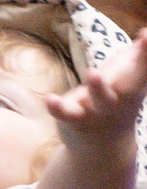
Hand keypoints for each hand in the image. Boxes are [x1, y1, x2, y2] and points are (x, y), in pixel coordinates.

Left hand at [45, 32, 146, 153]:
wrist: (104, 149)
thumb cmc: (117, 101)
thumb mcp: (130, 78)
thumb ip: (139, 55)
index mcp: (135, 85)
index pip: (145, 66)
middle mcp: (121, 98)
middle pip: (133, 82)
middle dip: (141, 64)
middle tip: (144, 40)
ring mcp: (99, 110)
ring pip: (102, 100)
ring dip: (99, 88)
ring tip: (94, 73)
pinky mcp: (75, 119)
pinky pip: (67, 114)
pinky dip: (59, 108)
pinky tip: (51, 100)